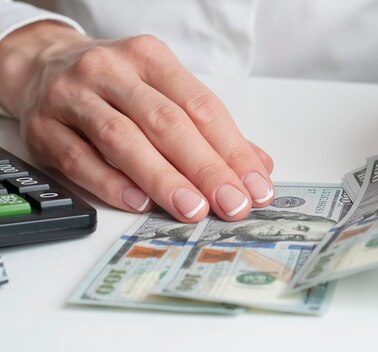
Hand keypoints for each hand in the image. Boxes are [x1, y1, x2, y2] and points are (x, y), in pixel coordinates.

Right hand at [0, 22, 273, 221]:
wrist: (43, 65)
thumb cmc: (115, 84)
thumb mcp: (164, 90)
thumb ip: (210, 129)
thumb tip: (258, 166)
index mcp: (151, 59)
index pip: (202, 107)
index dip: (233, 151)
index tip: (256, 187)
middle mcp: (112, 72)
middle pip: (167, 123)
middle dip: (206, 168)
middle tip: (232, 203)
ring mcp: (74, 97)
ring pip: (124, 140)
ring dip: (163, 179)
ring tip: (193, 208)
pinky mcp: (45, 128)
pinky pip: (80, 159)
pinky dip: (112, 184)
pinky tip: (139, 203)